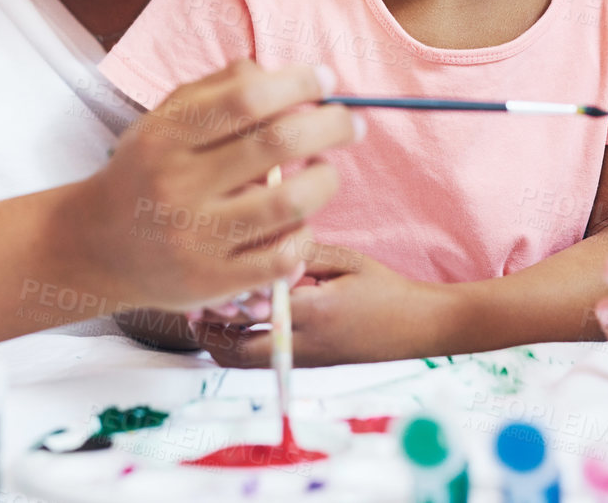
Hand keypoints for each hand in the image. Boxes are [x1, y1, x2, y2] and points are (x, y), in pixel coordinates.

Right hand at [58, 61, 356, 313]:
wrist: (97, 245)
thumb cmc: (146, 170)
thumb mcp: (164, 119)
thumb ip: (217, 89)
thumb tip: (279, 73)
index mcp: (166, 136)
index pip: (246, 98)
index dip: (298, 83)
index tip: (326, 80)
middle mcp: (179, 185)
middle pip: (277, 144)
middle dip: (331, 126)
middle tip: (352, 123)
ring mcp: (196, 237)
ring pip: (289, 204)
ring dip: (324, 182)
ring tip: (325, 173)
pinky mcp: (212, 281)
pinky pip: (282, 258)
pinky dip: (303, 237)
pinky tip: (300, 224)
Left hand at [191, 247, 445, 367]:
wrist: (417, 327)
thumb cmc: (383, 288)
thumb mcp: (344, 260)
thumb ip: (301, 254)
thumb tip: (257, 242)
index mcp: (315, 311)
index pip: (255, 308)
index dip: (224, 296)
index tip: (203, 277)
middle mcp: (304, 343)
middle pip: (238, 350)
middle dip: (208, 332)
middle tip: (190, 307)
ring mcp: (304, 360)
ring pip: (245, 363)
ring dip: (219, 344)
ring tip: (204, 317)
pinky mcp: (306, 366)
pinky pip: (261, 362)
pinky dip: (239, 349)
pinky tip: (232, 325)